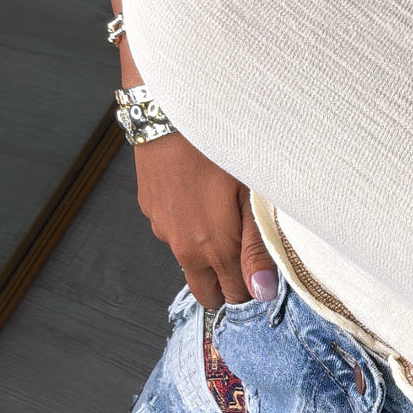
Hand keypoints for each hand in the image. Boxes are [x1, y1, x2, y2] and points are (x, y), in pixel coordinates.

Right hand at [133, 131, 276, 309]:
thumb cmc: (219, 151)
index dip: (251, 290)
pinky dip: (187, 227)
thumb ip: (257, 247)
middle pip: (206, 292)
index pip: (234, 296)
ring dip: (206, 254)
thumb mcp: (251, 197)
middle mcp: (184, 248)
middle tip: (245, 259)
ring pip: (188, 261)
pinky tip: (199, 199)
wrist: (170, 116)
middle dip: (226, 285)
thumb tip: (263, 292)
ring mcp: (163, 230)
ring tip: (224, 220)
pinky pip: (172, 231)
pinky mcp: (149, 210)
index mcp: (214, 249)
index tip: (263, 275)